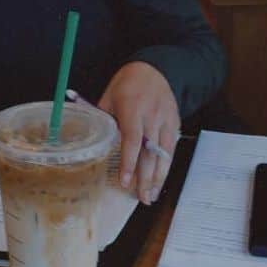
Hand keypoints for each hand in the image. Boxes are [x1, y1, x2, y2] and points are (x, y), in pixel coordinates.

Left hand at [97, 62, 179, 204]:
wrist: (155, 69)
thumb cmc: (127, 83)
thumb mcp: (108, 97)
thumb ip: (102, 120)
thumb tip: (91, 142)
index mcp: (133, 109)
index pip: (131, 140)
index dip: (128, 163)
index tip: (124, 181)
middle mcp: (152, 116)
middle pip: (150, 153)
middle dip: (146, 178)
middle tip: (141, 197)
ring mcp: (166, 121)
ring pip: (164, 154)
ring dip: (158, 177)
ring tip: (152, 195)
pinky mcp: (175, 124)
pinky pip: (171, 149)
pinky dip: (166, 166)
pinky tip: (160, 179)